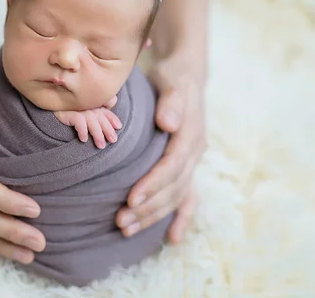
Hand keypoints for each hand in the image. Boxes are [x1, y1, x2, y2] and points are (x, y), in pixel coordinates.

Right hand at [54, 96, 121, 148]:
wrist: (46, 104)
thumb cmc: (65, 110)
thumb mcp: (80, 111)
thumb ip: (93, 112)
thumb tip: (106, 114)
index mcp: (90, 103)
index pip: (104, 110)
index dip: (112, 118)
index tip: (119, 126)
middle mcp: (85, 104)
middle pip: (100, 117)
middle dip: (107, 129)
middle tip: (113, 140)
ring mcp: (77, 107)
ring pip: (92, 120)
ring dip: (97, 133)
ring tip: (100, 145)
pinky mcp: (67, 112)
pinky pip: (79, 121)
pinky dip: (82, 130)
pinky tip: (84, 139)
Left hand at [116, 56, 206, 243]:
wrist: (185, 75)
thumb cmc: (173, 78)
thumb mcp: (173, 82)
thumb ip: (171, 102)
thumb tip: (169, 123)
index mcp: (190, 136)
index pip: (172, 166)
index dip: (153, 184)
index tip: (132, 199)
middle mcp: (194, 153)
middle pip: (172, 188)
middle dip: (148, 208)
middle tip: (120, 223)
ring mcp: (192, 162)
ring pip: (175, 196)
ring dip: (153, 216)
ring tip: (127, 230)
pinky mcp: (186, 166)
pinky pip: (187, 197)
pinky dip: (181, 218)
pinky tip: (172, 239)